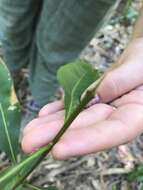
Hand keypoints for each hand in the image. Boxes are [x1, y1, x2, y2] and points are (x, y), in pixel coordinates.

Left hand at [22, 38, 142, 159]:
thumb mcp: (141, 66)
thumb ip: (123, 80)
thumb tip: (96, 94)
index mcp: (137, 112)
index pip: (114, 131)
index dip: (87, 141)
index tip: (58, 148)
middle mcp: (119, 114)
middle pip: (88, 127)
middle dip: (59, 134)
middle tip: (29, 143)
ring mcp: (105, 106)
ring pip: (78, 116)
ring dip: (53, 124)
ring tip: (29, 131)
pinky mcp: (95, 97)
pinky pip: (77, 103)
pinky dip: (60, 109)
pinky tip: (43, 115)